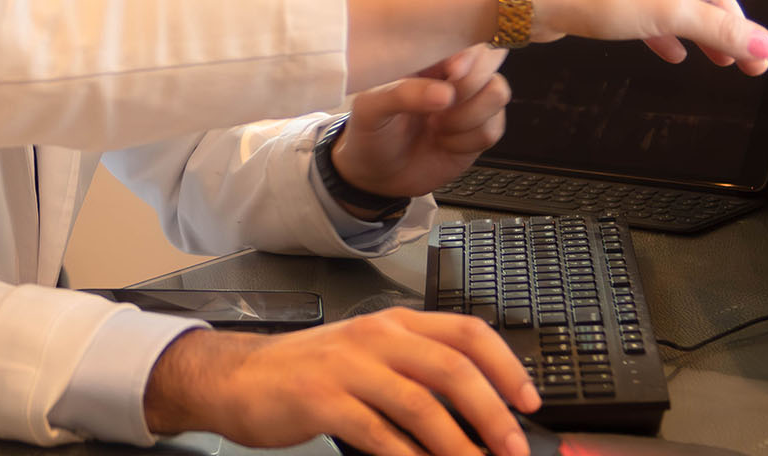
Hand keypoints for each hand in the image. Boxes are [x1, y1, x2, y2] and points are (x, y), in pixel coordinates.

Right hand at [143, 308, 540, 455]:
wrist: (237, 377)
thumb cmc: (306, 373)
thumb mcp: (365, 357)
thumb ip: (414, 372)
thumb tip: (477, 411)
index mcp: (393, 323)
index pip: (466, 332)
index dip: (506, 366)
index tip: (530, 401)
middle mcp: (374, 337)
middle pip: (452, 369)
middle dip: (493, 414)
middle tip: (513, 448)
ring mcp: (346, 366)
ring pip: (422, 405)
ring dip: (459, 446)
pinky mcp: (321, 399)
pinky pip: (380, 434)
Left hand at [331, 45, 510, 201]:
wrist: (377, 177)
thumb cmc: (370, 134)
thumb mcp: (371, 111)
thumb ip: (402, 95)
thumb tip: (443, 93)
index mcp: (424, 59)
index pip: (460, 37)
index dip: (465, 53)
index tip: (453, 72)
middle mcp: (450, 77)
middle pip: (489, 61)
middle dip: (469, 86)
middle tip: (442, 107)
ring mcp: (468, 103)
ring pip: (497, 93)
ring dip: (469, 116)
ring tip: (438, 126)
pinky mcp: (478, 131)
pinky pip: (494, 128)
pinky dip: (469, 140)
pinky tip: (445, 143)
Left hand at [534, 0, 767, 73]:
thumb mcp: (670, 12)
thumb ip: (718, 31)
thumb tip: (765, 45)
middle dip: (734, 21)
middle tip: (752, 56)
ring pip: (683, 4)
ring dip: (705, 33)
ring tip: (722, 61)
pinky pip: (655, 15)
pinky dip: (670, 34)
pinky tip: (673, 53)